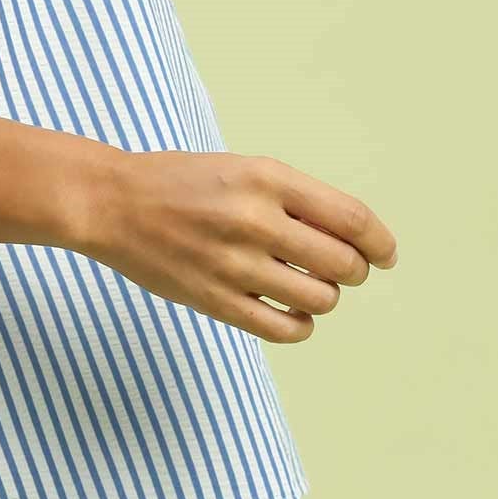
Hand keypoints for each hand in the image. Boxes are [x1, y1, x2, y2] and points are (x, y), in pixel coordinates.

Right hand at [84, 149, 397, 343]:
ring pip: (320, 298)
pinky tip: (292, 313)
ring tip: (307, 287)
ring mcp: (234, 263)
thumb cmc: (180, 183)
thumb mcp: (242, 169)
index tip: (385, 255)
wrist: (111, 203)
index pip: (351, 219)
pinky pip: (284, 329)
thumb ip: (294, 198)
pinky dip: (301, 325)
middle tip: (341, 270)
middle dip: (353, 271)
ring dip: (324, 296)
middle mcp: (255, 219)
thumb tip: (354, 238)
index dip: (380, 242)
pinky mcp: (215, 300)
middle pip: (343, 263)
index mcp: (266, 178)